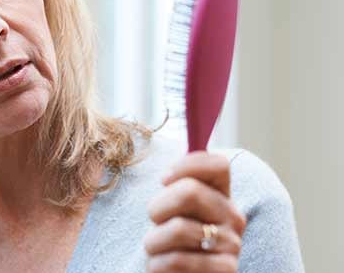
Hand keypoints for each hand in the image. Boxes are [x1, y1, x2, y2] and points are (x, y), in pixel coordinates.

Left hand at [144, 151, 245, 272]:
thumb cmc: (171, 242)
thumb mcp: (173, 209)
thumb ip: (177, 182)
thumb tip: (177, 128)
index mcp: (222, 195)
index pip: (218, 164)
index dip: (187, 165)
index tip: (163, 179)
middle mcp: (233, 217)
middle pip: (190, 191)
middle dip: (158, 206)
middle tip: (154, 222)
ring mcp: (232, 245)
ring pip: (178, 228)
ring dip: (153, 241)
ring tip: (156, 249)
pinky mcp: (226, 271)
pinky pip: (178, 260)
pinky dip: (157, 265)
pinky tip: (160, 266)